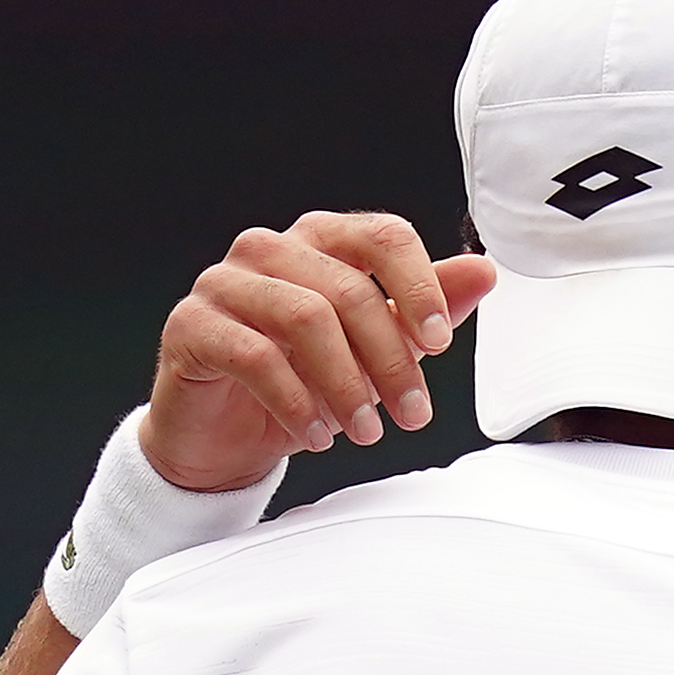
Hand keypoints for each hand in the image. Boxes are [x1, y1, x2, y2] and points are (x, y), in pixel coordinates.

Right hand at [143, 211, 503, 488]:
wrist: (224, 439)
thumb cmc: (300, 384)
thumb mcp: (374, 353)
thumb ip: (422, 310)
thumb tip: (482, 272)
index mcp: (320, 241)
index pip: (383, 236)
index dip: (420, 288)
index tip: (440, 344)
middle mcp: (270, 249)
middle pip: (348, 288)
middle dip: (391, 359)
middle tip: (413, 415)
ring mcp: (224, 282)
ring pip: (304, 318)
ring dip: (346, 384)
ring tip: (366, 433)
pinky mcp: (191, 325)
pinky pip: (255, 356)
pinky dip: (296, 402)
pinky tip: (316, 435)